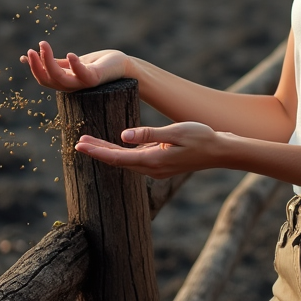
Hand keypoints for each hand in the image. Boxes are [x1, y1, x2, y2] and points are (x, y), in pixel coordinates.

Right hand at [20, 42, 128, 91]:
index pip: (45, 79)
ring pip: (61, 79)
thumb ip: (56, 62)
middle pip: (49, 80)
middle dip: (38, 65)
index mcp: (66, 83)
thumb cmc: (98, 64)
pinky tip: (70, 54)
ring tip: (43, 46)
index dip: (35, 67)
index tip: (29, 51)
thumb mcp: (72, 62)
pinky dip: (75, 65)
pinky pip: (83, 75)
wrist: (123, 66)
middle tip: (32, 49)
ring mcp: (84, 84)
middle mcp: (73, 86)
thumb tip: (30, 55)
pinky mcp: (96, 78)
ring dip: (49, 63)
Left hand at [74, 122, 224, 177]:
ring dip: (108, 152)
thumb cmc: (202, 138)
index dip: (97, 152)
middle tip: (78, 142)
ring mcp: (157, 169)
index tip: (80, 145)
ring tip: (90, 142)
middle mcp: (152, 169)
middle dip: (98, 151)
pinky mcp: (161, 165)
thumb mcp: (176, 131)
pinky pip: (135, 160)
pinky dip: (122, 153)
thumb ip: (148, 134)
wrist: (221, 152)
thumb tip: (123, 135)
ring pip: (125, 161)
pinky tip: (115, 145)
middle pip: (118, 161)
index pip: (118, 157)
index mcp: (153, 161)